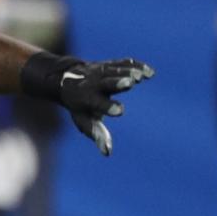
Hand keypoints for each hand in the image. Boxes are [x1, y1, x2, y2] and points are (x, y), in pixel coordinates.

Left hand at [21, 52, 154, 155]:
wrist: (66, 80)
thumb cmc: (80, 106)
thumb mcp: (84, 120)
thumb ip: (96, 133)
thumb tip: (107, 152)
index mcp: (86, 99)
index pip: (97, 103)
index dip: (108, 106)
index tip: (119, 110)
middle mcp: (93, 83)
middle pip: (106, 82)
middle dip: (117, 83)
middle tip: (129, 83)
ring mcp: (101, 71)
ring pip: (115, 70)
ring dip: (128, 72)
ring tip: (141, 76)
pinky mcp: (110, 64)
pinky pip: (123, 63)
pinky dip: (136, 66)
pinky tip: (150, 73)